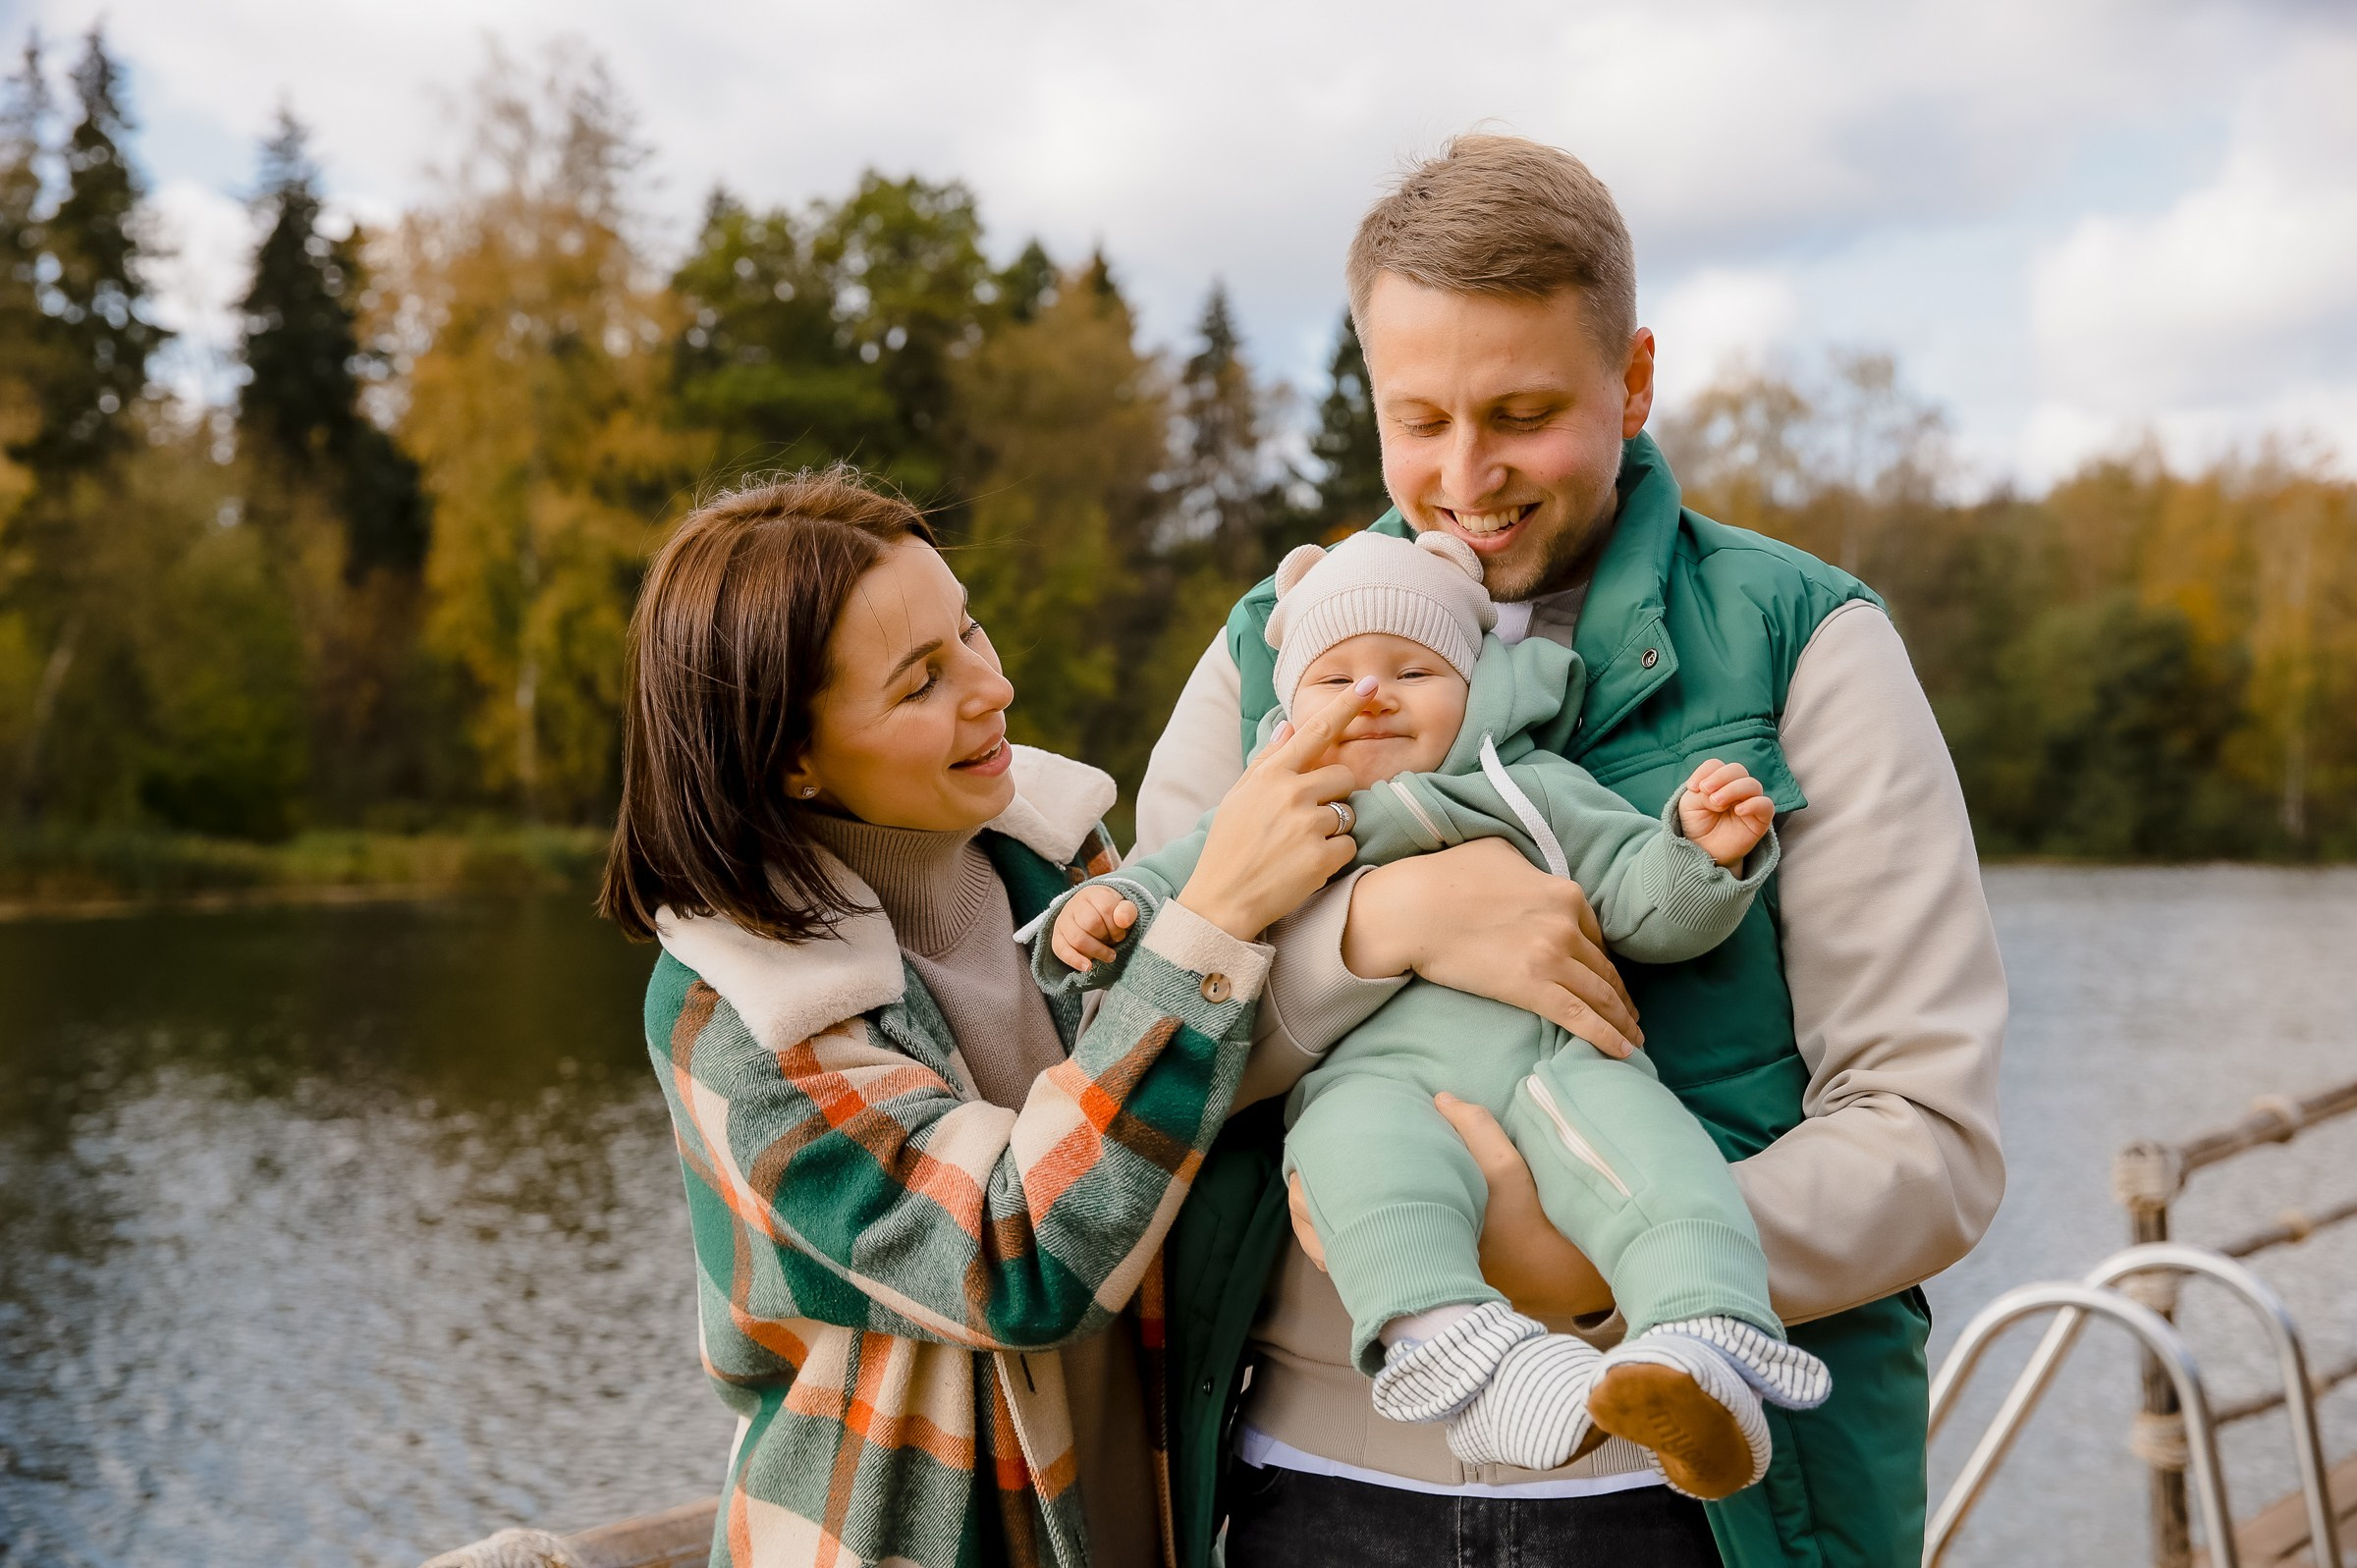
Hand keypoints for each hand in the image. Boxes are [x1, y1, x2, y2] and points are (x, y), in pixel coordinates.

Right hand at [1051, 885, 1136, 970]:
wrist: (1091, 913)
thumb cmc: (1110, 913)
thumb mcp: (1123, 908)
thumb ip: (1127, 911)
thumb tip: (1122, 921)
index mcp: (1093, 894)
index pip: (1105, 908)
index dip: (1116, 925)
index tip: (1122, 934)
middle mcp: (1074, 904)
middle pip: (1091, 924)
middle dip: (1107, 937)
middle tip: (1114, 942)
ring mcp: (1063, 920)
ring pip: (1077, 938)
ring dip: (1096, 951)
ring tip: (1109, 956)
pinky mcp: (1057, 937)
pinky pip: (1061, 950)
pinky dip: (1075, 960)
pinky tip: (1088, 967)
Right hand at [1175, 680, 1377, 940]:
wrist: (1222, 901)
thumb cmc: (1228, 847)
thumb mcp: (1238, 797)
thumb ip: (1268, 760)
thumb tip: (1290, 725)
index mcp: (1271, 775)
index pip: (1317, 731)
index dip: (1347, 706)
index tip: (1369, 685)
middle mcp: (1292, 794)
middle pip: (1344, 776)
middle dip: (1335, 795)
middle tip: (1305, 820)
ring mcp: (1308, 826)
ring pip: (1347, 814)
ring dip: (1332, 830)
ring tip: (1298, 847)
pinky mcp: (1322, 858)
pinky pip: (1348, 846)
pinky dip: (1334, 857)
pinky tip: (1305, 867)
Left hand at [1284, 1096, 1614, 1323]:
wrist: (1556, 1276)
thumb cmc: (1531, 1221)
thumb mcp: (1509, 1167)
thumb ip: (1475, 1128)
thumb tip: (1438, 1098)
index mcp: (1416, 1230)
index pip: (1345, 1222)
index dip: (1313, 1200)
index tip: (1297, 1175)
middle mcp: (1407, 1261)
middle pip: (1335, 1246)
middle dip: (1309, 1217)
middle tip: (1293, 1186)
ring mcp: (1411, 1278)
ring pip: (1348, 1260)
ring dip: (1327, 1235)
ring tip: (1308, 1205)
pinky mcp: (1420, 1284)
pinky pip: (1370, 1270)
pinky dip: (1351, 1251)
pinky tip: (1346, 1228)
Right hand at [1341, 836, 1642, 1057]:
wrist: (1413, 908)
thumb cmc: (1445, 876)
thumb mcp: (1501, 853)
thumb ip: (1531, 870)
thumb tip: (1534, 878)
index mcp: (1565, 893)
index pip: (1596, 935)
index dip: (1605, 961)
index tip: (1610, 979)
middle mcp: (1566, 925)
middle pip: (1603, 968)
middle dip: (1621, 996)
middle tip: (1631, 1016)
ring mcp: (1552, 957)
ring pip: (1599, 996)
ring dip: (1621, 1021)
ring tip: (1632, 1038)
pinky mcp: (1532, 988)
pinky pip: (1581, 1018)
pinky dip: (1607, 1037)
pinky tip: (1623, 1051)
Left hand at [1676, 758, 1772, 868]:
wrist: (1704, 852)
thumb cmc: (1697, 826)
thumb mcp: (1690, 805)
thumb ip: (1701, 793)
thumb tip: (1718, 793)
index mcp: (1718, 781)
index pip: (1716, 765)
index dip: (1705, 772)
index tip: (1692, 787)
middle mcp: (1736, 788)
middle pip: (1737, 769)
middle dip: (1720, 778)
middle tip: (1706, 793)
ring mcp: (1750, 802)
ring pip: (1752, 784)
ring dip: (1733, 789)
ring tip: (1717, 803)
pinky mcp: (1760, 819)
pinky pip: (1766, 805)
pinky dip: (1753, 804)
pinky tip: (1738, 811)